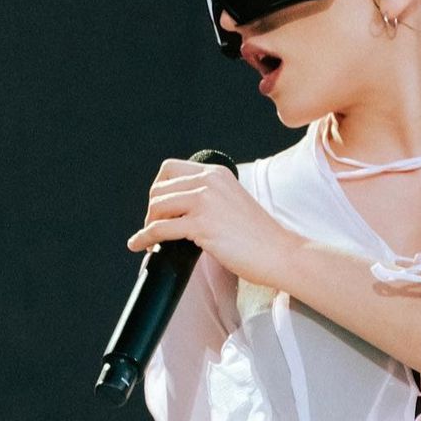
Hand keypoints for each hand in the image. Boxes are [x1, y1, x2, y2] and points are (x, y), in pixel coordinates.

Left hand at [127, 158, 301, 287]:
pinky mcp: (202, 225)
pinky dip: (145, 238)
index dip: (159, 189)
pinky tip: (140, 246)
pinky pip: (160, 229)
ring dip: (148, 224)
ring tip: (149, 240)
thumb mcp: (232, 202)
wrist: (279, 252)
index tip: (160, 208)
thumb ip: (209, 198)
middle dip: (152, 209)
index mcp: (217, 173)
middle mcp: (209, 181)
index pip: (170, 169)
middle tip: (155, 228)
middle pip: (159, 188)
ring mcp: (205, 202)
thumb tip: (177, 211)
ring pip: (157, 206)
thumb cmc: (259, 235)